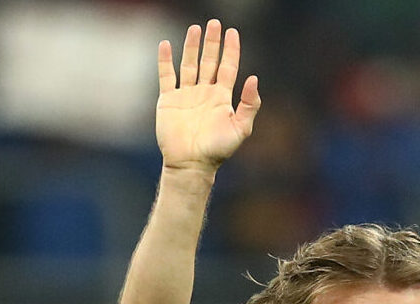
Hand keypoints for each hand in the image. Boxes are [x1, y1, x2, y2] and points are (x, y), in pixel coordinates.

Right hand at [156, 19, 260, 173]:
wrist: (191, 164)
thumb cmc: (217, 150)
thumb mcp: (240, 129)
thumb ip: (249, 105)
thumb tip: (254, 78)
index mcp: (222, 98)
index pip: (228, 67)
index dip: (231, 50)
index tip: (232, 32)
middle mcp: (204, 93)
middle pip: (209, 61)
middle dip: (212, 42)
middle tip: (214, 23)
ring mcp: (186, 95)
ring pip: (189, 64)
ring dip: (192, 46)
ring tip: (195, 28)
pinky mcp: (169, 100)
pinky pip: (166, 76)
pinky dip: (165, 60)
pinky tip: (166, 44)